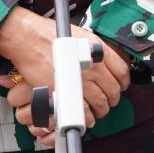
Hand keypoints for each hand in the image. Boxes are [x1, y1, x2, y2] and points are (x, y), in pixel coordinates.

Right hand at [0, 8, 131, 136]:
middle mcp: (93, 66)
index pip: (122, 71)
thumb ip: (97, 51)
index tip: (122, 86)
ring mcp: (79, 81)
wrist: (29, 40)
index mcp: (99, 52)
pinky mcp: (64, 92)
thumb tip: (106, 62)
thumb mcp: (83, 36)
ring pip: (100, 102)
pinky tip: (87, 117)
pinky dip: (87, 117)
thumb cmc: (52, 35)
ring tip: (100, 111)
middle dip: (114, 98)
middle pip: (113, 89)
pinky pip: (82, 111)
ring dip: (102, 109)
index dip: (124, 82)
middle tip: (111, 101)